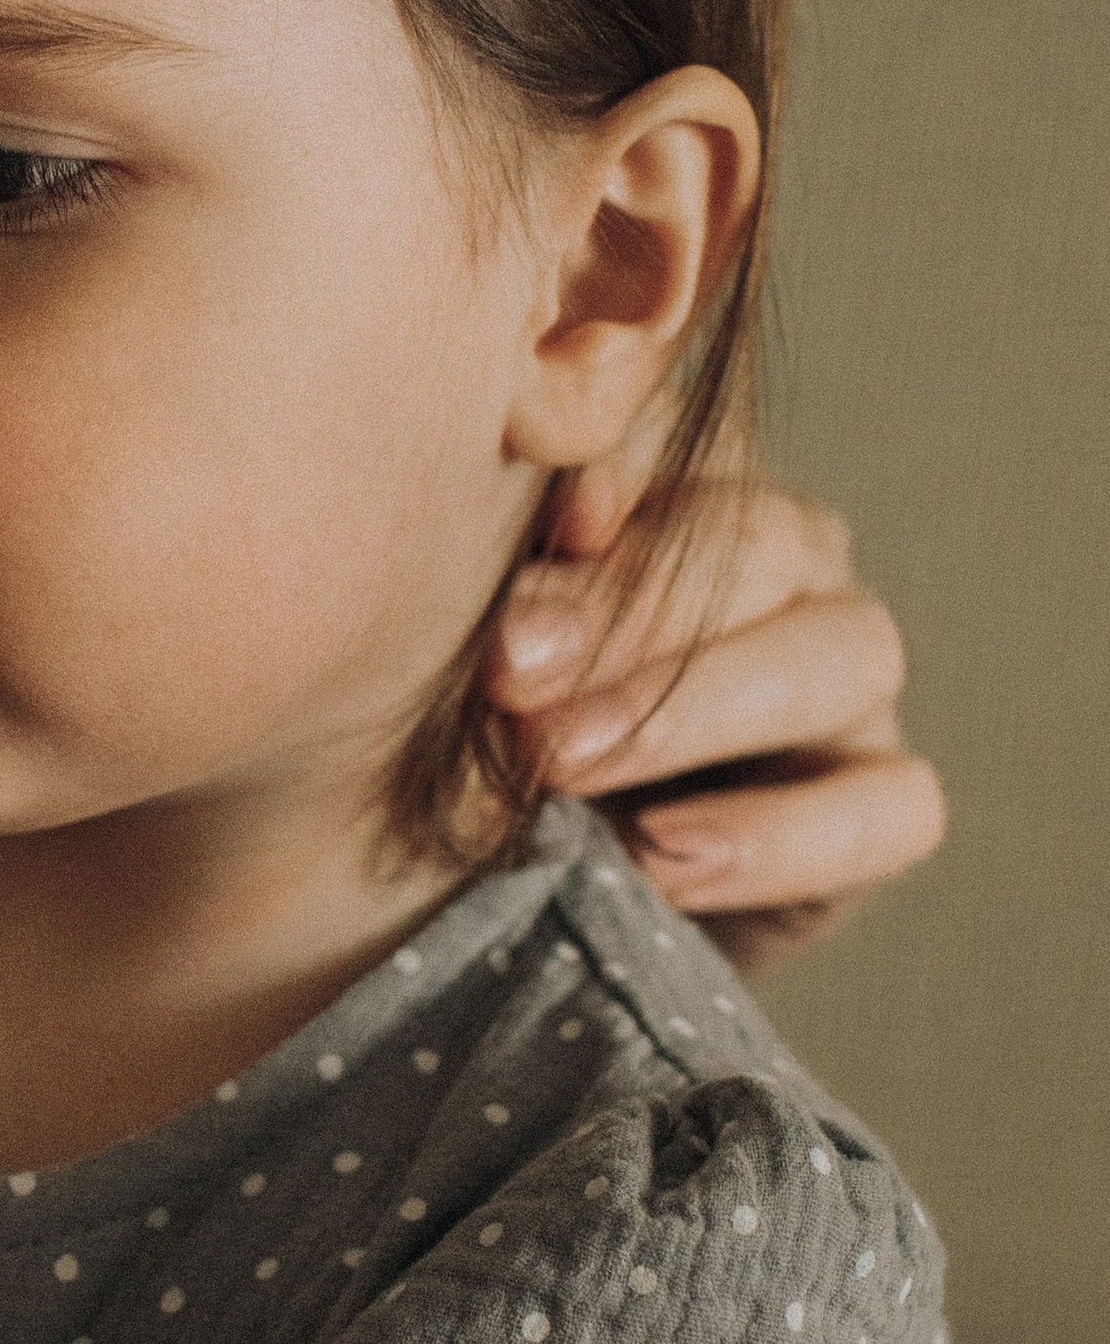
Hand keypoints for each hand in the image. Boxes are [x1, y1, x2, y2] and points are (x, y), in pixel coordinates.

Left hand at [486, 461, 944, 975]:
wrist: (475, 905)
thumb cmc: (453, 749)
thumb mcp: (450, 654)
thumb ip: (503, 566)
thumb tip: (568, 506)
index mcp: (675, 491)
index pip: (681, 437)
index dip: (626, 468)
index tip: (558, 524)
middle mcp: (784, 567)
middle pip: (766, 539)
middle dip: (633, 610)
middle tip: (513, 676)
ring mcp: (847, 688)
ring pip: (850, 652)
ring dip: (698, 708)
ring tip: (567, 767)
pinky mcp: (877, 809)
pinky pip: (892, 807)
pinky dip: (780, 837)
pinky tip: (662, 860)